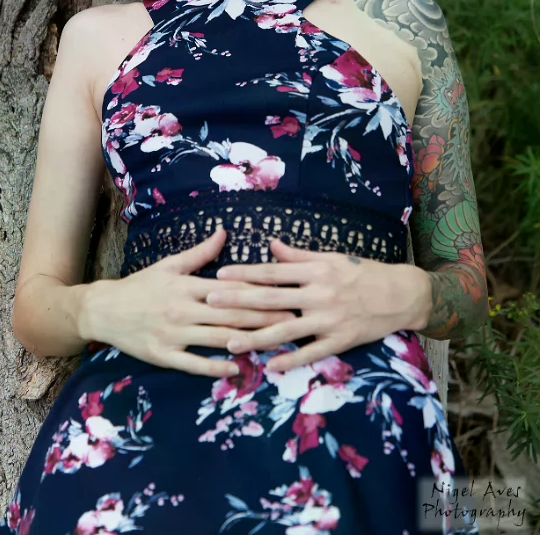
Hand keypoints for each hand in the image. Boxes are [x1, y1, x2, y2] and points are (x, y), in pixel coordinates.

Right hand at [80, 228, 295, 378]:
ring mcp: (173, 334)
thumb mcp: (169, 266)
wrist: (103, 310)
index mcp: (187, 286)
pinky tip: (236, 366)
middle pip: (230, 314)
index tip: (284, 294)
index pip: (230, 289)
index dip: (259, 292)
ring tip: (274, 343)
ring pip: (217, 338)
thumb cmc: (140, 286)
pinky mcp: (163, 355)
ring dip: (247, 341)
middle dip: (263, 317)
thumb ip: (200, 254)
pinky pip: (193, 363)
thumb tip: (224, 232)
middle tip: (292, 321)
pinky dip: (215, 366)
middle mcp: (183, 310)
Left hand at [205, 239, 431, 372]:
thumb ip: (298, 256)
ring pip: (285, 330)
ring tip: (229, 342)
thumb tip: (271, 245)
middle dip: (238, 302)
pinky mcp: (340, 341)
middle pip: (271, 299)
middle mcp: (319, 294)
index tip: (220, 276)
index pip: (273, 272)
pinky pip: (311, 353)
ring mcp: (329, 319)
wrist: (401, 294)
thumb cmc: (363, 272)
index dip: (245, 274)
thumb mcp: (332, 258)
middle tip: (210, 304)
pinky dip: (289, 360)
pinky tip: (268, 366)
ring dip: (255, 337)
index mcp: (316, 270)